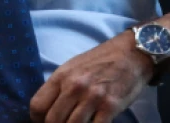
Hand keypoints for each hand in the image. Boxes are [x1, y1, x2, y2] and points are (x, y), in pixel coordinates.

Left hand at [30, 33, 152, 122]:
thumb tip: (46, 110)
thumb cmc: (101, 60)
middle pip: (52, 121)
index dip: (37, 119)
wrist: (131, 53)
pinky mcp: (110, 107)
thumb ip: (59, 87)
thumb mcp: (73, 67)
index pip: (37, 106)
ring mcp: (92, 97)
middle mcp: (75, 86)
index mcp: (62, 76)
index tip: (44, 122)